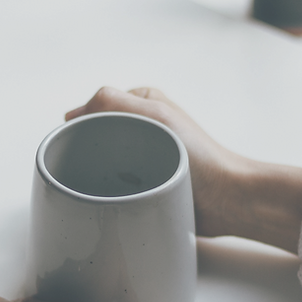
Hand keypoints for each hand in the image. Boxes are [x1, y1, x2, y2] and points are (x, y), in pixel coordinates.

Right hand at [67, 86, 301, 253]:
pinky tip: (107, 200)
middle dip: (86, 152)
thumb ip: (113, 102)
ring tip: (98, 186)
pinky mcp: (147, 184)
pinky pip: (116, 185)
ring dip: (97, 174)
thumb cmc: (200, 157)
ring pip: (103, 162)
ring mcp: (145, 156)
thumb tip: (74, 114)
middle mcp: (143, 127)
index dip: (81, 125)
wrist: (227, 200)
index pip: (95, 108)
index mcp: (144, 103)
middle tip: (84, 170)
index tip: (74, 145)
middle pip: (96, 136)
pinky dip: (109, 191)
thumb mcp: (155, 115)